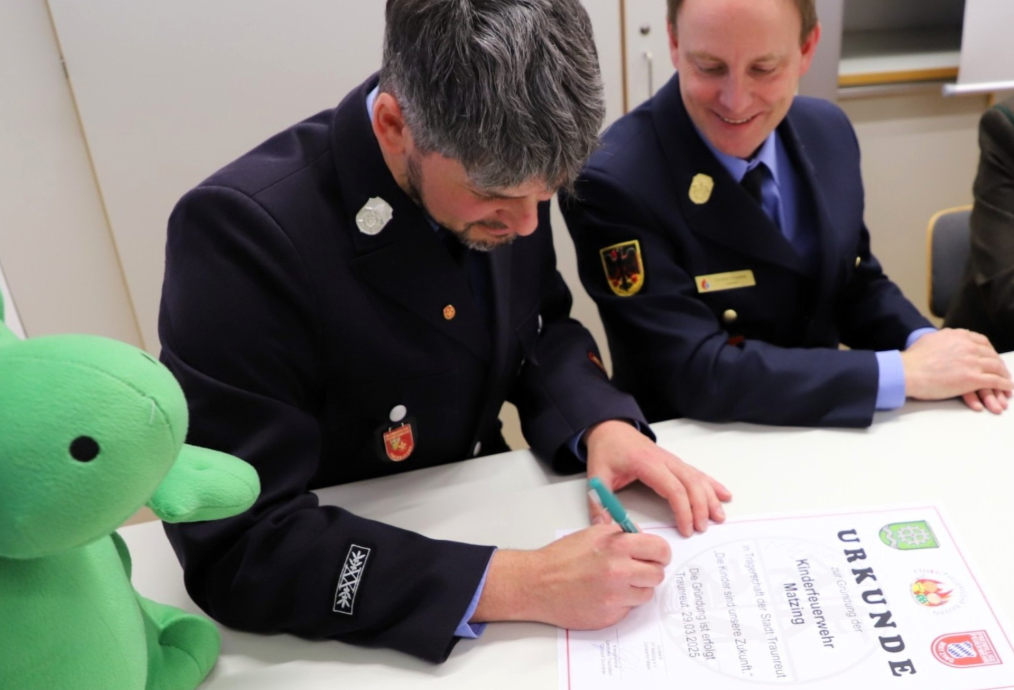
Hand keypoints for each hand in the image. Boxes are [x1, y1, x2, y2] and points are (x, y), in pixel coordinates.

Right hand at [472, 524, 670, 627]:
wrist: (538, 583)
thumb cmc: (562, 558)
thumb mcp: (594, 534)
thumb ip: (622, 536)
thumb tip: (643, 541)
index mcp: (617, 545)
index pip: (660, 550)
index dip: (660, 553)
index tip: (657, 556)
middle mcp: (619, 571)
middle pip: (658, 574)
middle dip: (650, 571)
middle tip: (638, 569)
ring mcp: (615, 596)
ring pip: (646, 593)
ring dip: (636, 588)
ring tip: (617, 582)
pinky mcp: (610, 615)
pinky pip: (629, 609)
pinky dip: (622, 602)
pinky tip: (605, 595)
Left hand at [584, 420, 730, 536]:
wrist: (611, 428)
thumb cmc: (606, 450)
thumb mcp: (597, 474)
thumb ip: (598, 501)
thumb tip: (602, 526)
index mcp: (647, 464)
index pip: (673, 488)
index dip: (683, 510)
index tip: (686, 529)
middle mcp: (665, 461)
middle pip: (691, 484)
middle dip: (700, 507)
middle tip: (702, 529)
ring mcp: (672, 460)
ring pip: (697, 478)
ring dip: (710, 497)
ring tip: (719, 517)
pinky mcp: (674, 462)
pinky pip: (697, 473)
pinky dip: (712, 484)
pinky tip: (724, 495)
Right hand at [902, 329, 1011, 410]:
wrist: (907, 372)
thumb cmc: (912, 360)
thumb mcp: (928, 340)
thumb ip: (941, 339)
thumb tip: (942, 340)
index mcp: (957, 336)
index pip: (982, 341)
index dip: (990, 351)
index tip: (991, 357)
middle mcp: (968, 346)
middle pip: (991, 355)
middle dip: (999, 364)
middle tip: (1002, 372)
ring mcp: (972, 362)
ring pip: (997, 368)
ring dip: (1004, 376)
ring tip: (1007, 382)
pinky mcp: (972, 378)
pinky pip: (995, 381)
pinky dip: (1004, 385)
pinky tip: (1008, 389)